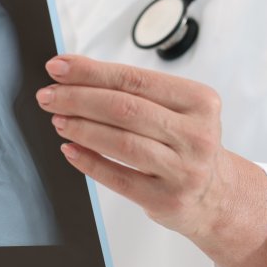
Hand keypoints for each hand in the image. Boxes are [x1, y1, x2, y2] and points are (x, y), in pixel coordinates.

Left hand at [35, 55, 266, 266]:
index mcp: (200, 102)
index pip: (134, 79)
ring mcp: (184, 170)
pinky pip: (118, 178)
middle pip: (124, 109)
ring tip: (58, 120)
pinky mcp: (167, 199)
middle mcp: (196, 135)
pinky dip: (90, 162)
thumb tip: (73, 74)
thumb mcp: (177, 110)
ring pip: (121, 143)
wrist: (217, 196)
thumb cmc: (187, 144)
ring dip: (81, 128)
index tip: (58, 67)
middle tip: (48, 95)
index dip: (91, 72)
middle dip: (78, 98)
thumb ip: (134, 92)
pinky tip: (70, 150)